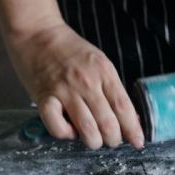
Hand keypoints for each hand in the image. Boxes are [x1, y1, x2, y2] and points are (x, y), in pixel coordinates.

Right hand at [5, 19, 143, 149]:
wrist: (36, 32)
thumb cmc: (70, 50)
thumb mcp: (100, 64)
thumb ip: (112, 89)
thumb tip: (129, 117)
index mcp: (104, 73)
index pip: (124, 108)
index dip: (133, 130)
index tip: (138, 142)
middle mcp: (87, 83)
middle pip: (108, 124)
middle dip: (114, 140)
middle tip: (112, 140)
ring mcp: (65, 91)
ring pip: (87, 129)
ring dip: (94, 141)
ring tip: (94, 139)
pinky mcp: (44, 97)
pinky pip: (57, 126)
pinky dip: (65, 135)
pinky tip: (69, 130)